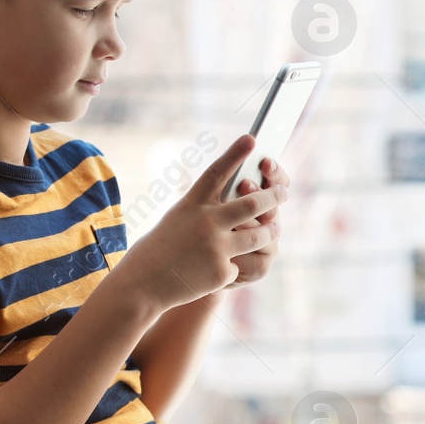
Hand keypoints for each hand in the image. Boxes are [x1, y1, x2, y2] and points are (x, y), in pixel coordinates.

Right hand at [112, 133, 286, 311]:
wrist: (141, 284)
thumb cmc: (159, 249)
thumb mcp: (178, 219)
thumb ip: (204, 210)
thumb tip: (240, 201)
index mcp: (191, 204)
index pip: (217, 172)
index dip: (235, 153)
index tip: (252, 138)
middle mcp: (205, 221)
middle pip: (251, 203)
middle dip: (273, 196)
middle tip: (284, 192)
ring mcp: (215, 246)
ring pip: (259, 235)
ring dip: (271, 230)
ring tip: (276, 226)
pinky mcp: (221, 270)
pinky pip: (240, 265)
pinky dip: (233, 267)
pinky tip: (215, 271)